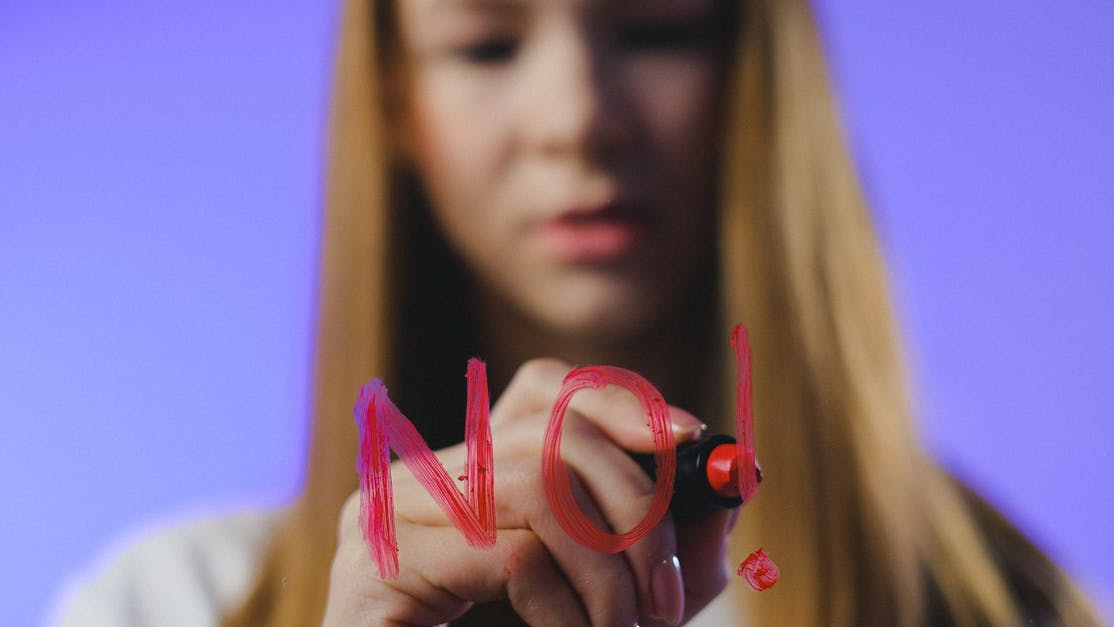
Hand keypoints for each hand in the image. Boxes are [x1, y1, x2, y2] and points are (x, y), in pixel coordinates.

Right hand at [323, 359, 735, 625]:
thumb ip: (673, 542)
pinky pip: (513, 552)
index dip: (622, 400)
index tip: (690, 435)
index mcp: (465, 475)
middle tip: (667, 593)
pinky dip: (567, 606)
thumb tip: (733, 477)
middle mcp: (418, 478)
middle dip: (637, 508)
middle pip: (554, 430)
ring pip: (539, 484)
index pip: (542, 389)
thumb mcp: (620, 600)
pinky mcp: (380, 565)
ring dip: (608, 571)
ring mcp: (387, 516)